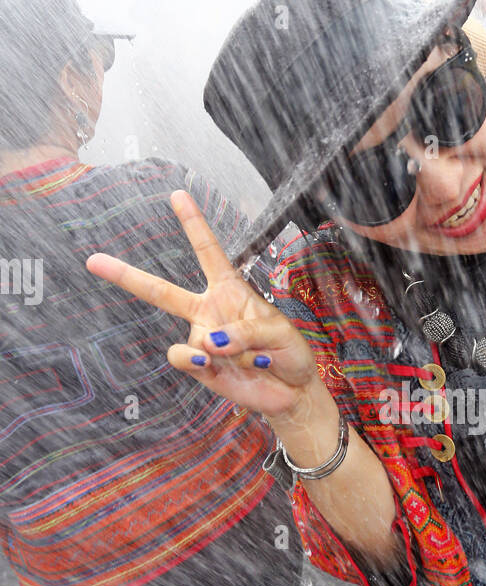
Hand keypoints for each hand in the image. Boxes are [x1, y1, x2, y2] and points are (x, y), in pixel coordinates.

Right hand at [86, 190, 318, 417]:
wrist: (292, 392)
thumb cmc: (290, 354)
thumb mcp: (279, 333)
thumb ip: (246, 332)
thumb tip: (209, 342)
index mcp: (230, 290)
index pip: (208, 251)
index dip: (193, 223)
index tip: (176, 194)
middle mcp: (209, 311)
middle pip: (162, 292)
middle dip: (127, 276)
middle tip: (93, 261)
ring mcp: (202, 340)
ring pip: (194, 338)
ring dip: (224, 348)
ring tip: (250, 358)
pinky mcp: (200, 367)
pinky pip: (185, 358)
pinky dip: (198, 360)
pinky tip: (214, 362)